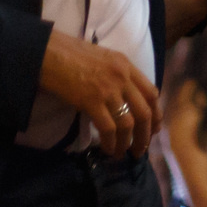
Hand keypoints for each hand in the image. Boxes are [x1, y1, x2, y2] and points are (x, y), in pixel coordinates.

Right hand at [39, 32, 159, 156]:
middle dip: (145, 135)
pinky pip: (108, 128)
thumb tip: (124, 99)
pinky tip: (107, 148)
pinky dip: (110, 142)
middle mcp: (122, 77)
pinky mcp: (92, 101)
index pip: (152, 92)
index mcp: (127, 65)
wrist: (50, 52)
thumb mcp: (104, 59)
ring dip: (127, 143)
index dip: (156, 114)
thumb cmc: (71, 54)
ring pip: (129, 124)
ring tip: (122, 153)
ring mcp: (109, 89)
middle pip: (145, 112)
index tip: (154, 129)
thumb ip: (118, 75)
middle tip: (140, 149)